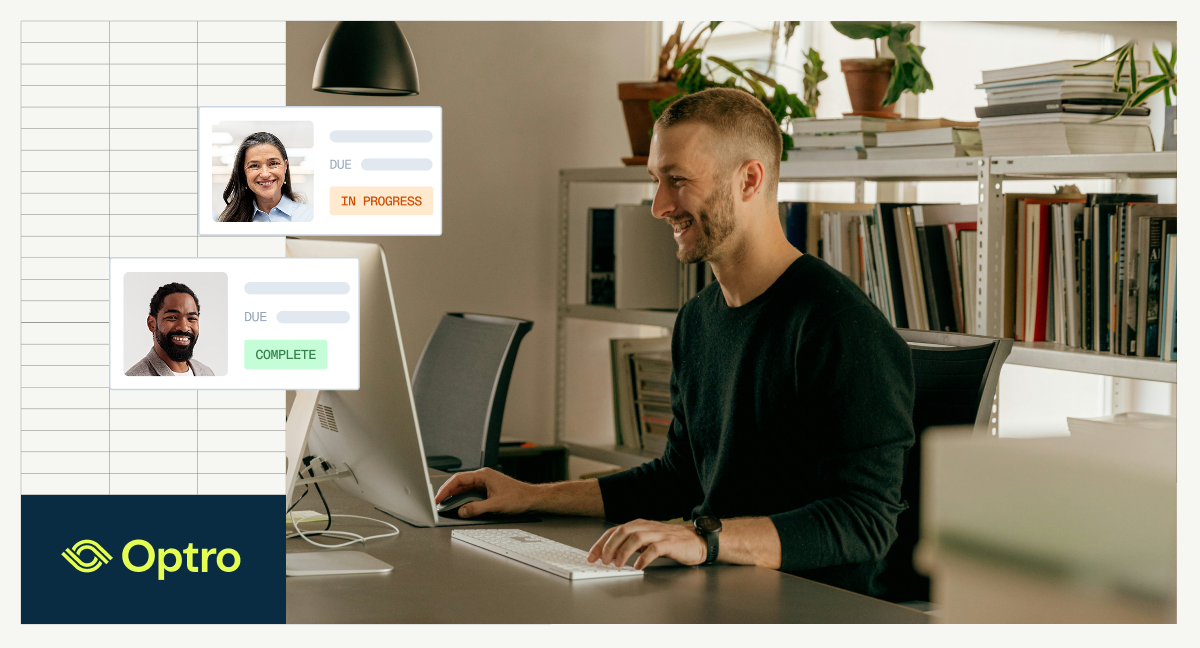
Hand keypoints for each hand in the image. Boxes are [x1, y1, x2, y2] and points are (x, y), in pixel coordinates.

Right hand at [433, 468, 534, 517]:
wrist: (531, 498)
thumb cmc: (519, 497)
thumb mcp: (496, 505)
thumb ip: (477, 508)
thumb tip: (462, 511)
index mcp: (483, 475)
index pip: (458, 479)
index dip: (446, 488)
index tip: (438, 498)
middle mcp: (483, 477)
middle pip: (459, 483)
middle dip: (447, 492)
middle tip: (438, 502)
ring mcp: (485, 483)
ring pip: (464, 488)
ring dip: (455, 496)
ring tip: (445, 504)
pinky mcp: (487, 489)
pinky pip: (470, 492)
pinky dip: (463, 498)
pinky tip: (459, 505)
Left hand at [587, 519, 706, 569]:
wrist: (697, 541)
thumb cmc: (671, 542)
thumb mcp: (647, 540)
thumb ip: (631, 544)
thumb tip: (611, 554)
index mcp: (639, 525)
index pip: (615, 530)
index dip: (601, 543)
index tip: (592, 556)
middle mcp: (647, 526)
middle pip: (623, 531)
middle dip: (609, 546)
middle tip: (603, 561)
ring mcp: (659, 534)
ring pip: (636, 537)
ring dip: (624, 552)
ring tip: (618, 565)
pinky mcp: (670, 543)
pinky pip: (654, 549)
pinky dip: (644, 558)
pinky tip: (638, 566)